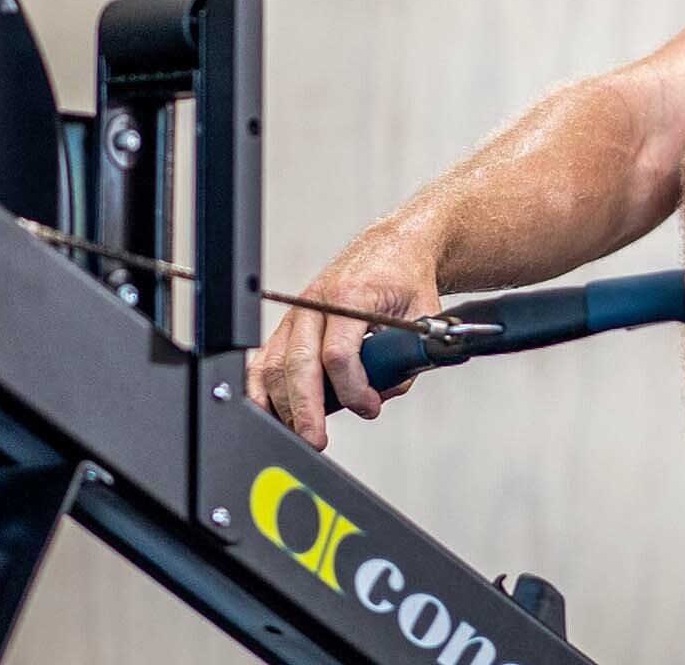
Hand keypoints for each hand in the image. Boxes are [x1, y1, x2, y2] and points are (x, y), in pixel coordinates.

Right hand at [245, 241, 440, 450]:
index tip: (370, 406)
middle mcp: (316, 302)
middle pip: (299, 364)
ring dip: (285, 405)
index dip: (352, 389)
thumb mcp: (422, 314)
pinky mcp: (289, 322)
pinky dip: (262, 389)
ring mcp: (298, 312)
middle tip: (317, 438)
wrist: (391, 247)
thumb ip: (407, 359)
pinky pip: (265, 359)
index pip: (338, 354)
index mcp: (350, 294)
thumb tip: (382, 394)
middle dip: (306, 409)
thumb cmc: (405, 276)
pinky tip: (272, 411)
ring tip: (302, 432)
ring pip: (275, 365)